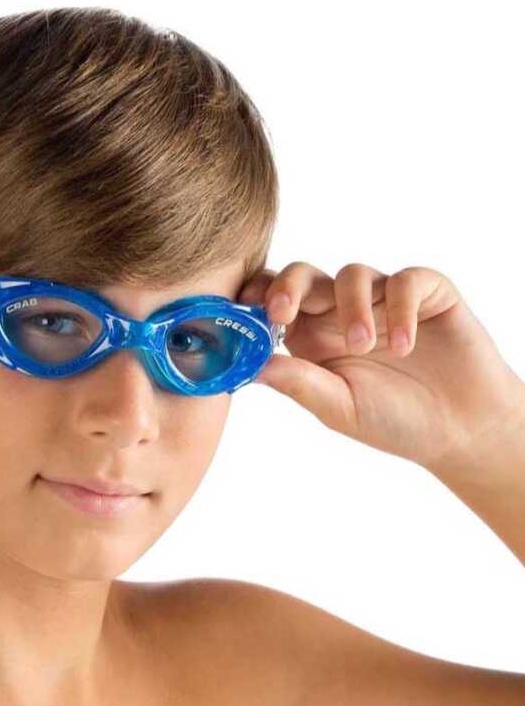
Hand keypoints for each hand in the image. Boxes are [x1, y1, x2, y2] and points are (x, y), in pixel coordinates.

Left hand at [238, 262, 524, 473]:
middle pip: (304, 275)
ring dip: (352, 309)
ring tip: (362, 347)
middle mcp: (339, 313)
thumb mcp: (336, 406)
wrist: (460, 431)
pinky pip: (406, 280)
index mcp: (310, 338)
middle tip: (282, 313)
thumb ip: (297, 382)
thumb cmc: (392, 421)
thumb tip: (249, 366)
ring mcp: (383, 300)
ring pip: (352, 274)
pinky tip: (404, 346)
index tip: (246, 312)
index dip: (257, 298)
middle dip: (288, 287)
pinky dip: (401, 309)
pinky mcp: (426, 293)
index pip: (274, 300)